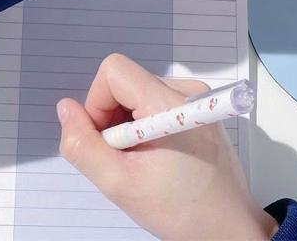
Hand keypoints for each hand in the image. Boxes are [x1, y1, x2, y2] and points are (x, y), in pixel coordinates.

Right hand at [57, 54, 277, 240]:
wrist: (230, 229)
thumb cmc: (181, 210)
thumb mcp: (120, 184)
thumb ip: (83, 146)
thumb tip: (65, 109)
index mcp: (169, 103)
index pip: (114, 71)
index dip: (97, 103)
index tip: (106, 141)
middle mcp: (186, 90)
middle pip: (125, 82)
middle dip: (112, 118)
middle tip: (125, 158)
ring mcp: (196, 97)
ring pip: (136, 92)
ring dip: (127, 124)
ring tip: (144, 160)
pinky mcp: (198, 107)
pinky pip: (154, 100)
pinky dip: (144, 124)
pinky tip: (157, 154)